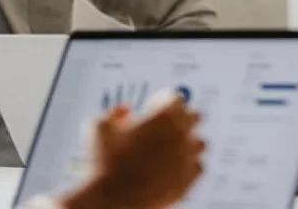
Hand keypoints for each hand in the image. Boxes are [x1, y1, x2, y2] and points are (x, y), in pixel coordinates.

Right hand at [62, 97, 204, 208]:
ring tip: (171, 151)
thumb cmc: (101, 164)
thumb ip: (114, 112)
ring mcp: (186, 158)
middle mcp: (180, 133)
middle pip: (194, 116)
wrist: (109, 201)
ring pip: (200, 143)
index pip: (177, 98)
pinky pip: (199, 167)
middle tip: (165, 128)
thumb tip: (126, 110)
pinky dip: (190, 167)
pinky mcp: (188, 181)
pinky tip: (175, 170)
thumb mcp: (98, 128)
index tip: (154, 108)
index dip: (164, 102)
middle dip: (181, 119)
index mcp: (163, 116)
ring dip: (188, 143)